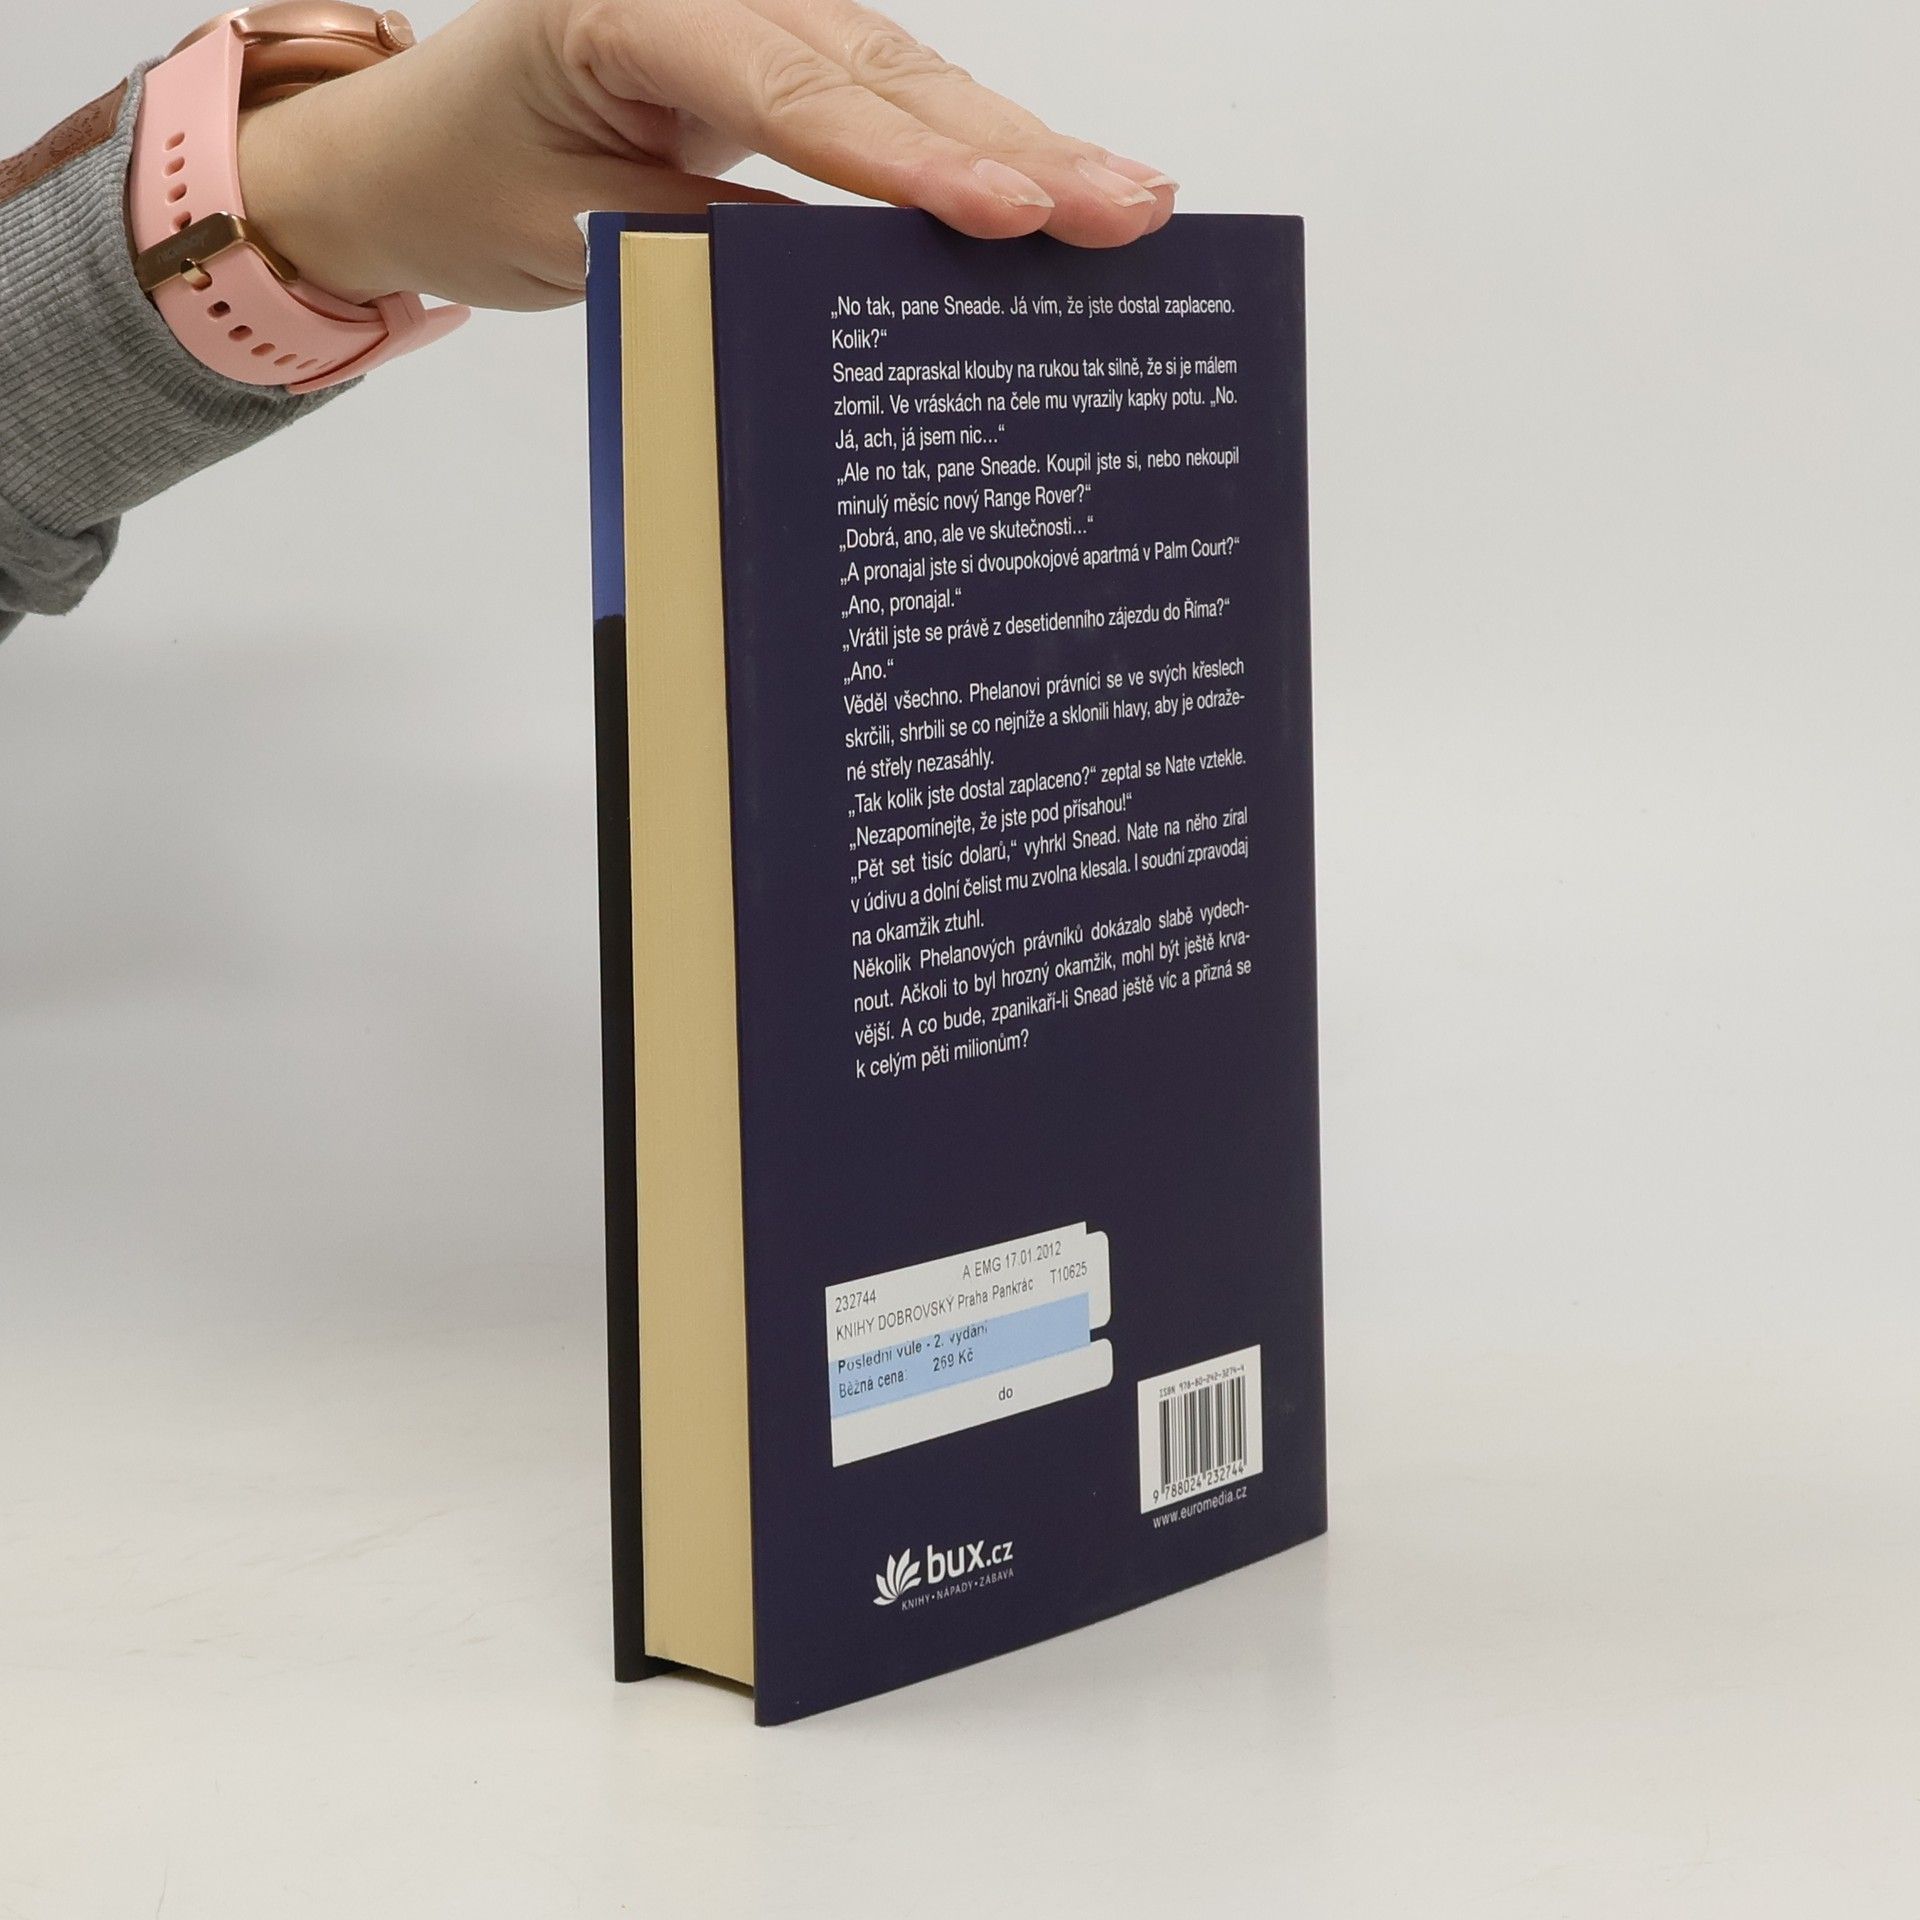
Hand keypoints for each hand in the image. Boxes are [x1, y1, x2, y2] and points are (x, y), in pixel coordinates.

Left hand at [236, 0, 1178, 310]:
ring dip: (1022, 150)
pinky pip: (892, 102)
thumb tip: (847, 278)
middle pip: (883, 72)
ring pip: (909, 81)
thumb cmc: (470, 182)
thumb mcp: (577, 231)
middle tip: (1129, 210)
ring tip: (1128, 205)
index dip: (909, 163)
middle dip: (1013, 151)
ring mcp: (759, 16)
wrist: (415, 146)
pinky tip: (1057, 188)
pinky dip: (973, 153)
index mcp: (627, 8)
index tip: (1010, 217)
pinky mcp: (786, 60)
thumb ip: (708, 240)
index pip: (793, 91)